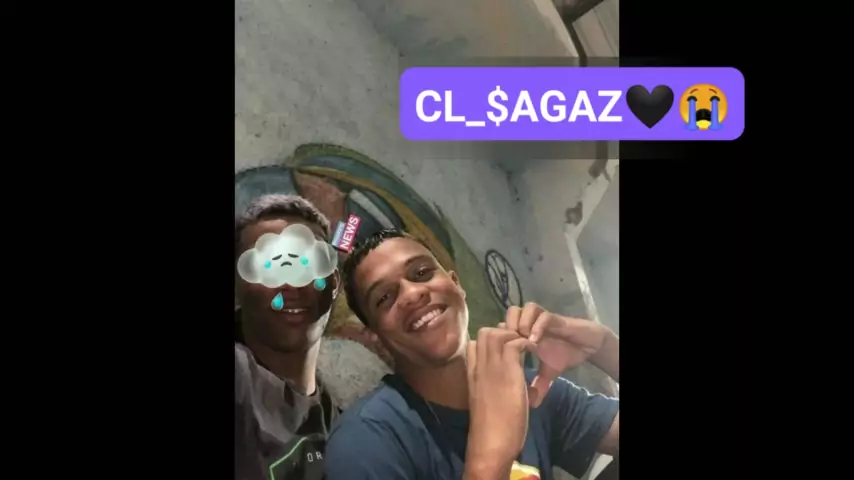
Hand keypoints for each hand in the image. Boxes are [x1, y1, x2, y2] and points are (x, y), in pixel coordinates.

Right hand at [465, 326, 535, 478]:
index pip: (475, 344)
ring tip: (525, 347)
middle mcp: (479, 366)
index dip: (492, 342)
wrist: (491, 443)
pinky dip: (526, 342)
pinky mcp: (508, 372)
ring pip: (497, 332)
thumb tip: (512, 387)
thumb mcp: (488, 402)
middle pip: (485, 332)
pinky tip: (533, 352)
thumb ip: (495, 389)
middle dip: (503, 332)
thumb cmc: (490, 429)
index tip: (506, 350)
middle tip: (518, 345)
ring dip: (514, 335)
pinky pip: (515, 342)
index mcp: (472, 374)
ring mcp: (492, 367)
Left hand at [502, 302, 606, 406]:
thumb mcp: (548, 374)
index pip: (501, 329)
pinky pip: (542, 315)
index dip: (497, 339)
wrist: (586, 346)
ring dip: (519, 323)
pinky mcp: (555, 318)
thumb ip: (538, 386)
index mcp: (523, 335)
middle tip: (508, 345)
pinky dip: (537, 326)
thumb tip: (532, 405)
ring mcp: (541, 320)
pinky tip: (536, 340)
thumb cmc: (564, 355)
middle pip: (509, 313)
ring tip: (521, 341)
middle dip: (506, 328)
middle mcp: (530, 324)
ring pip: (522, 309)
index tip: (498, 356)